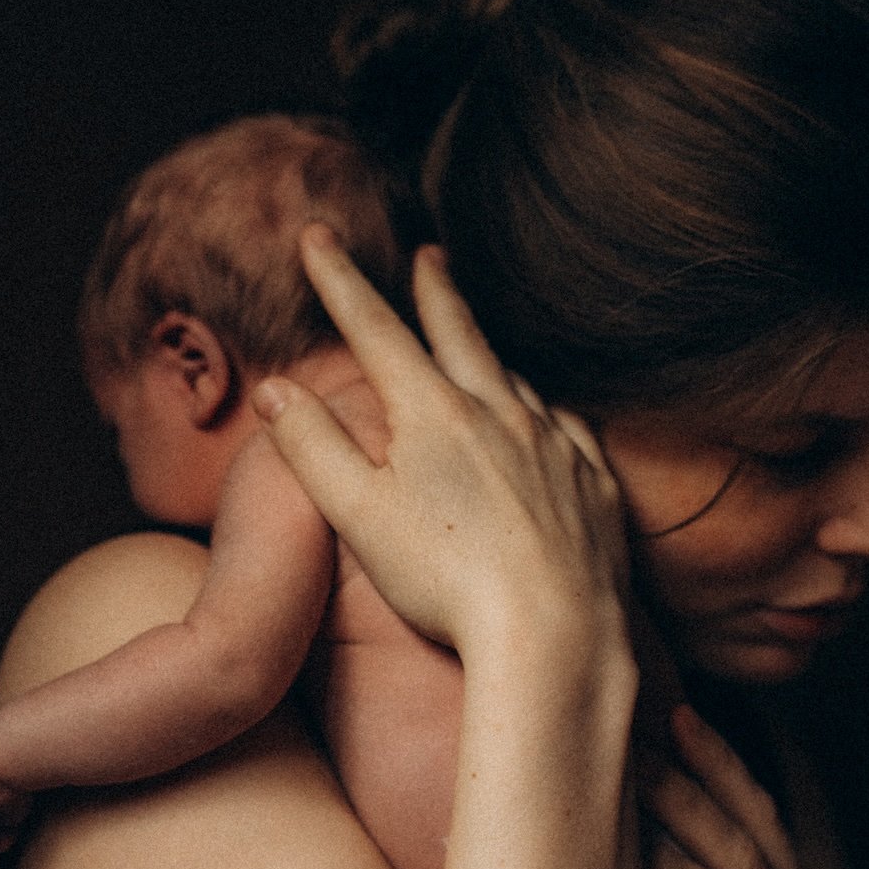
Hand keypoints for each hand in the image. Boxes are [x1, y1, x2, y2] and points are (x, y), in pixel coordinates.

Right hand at [254, 228, 629, 661]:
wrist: (552, 632)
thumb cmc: (445, 580)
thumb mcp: (358, 513)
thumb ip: (312, 445)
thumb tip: (275, 388)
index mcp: (434, 413)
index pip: (375, 328)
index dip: (339, 279)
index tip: (317, 236)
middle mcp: (501, 413)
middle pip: (461, 333)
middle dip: (436, 291)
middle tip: (430, 255)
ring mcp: (555, 445)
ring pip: (517, 380)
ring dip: (491, 354)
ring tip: (478, 347)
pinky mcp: (593, 485)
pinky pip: (568, 429)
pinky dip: (546, 411)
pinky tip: (545, 419)